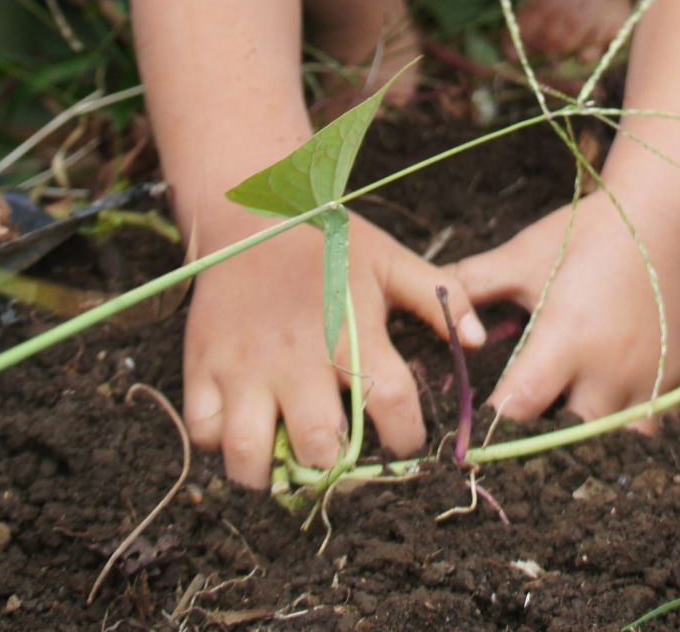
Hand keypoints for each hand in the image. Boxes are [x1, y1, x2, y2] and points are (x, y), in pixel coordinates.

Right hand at [181, 210, 485, 489]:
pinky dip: (221, 443)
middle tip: (339, 457)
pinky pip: (205, 433)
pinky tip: (245, 423)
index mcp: (350, 331)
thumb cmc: (328, 241)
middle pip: (319, 447)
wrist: (251, 209)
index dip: (407, 437)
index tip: (403, 438)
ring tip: (287, 454)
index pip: (392, 405)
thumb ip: (438, 298)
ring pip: (250, 456)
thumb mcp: (390, 260)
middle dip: (335, 467)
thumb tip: (477, 341)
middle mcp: (297, 356)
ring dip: (271, 470)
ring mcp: (244, 365)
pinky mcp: (201, 366)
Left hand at [456, 191, 679, 428]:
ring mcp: (649, 378)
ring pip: (614, 446)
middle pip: (567, 440)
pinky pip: (649, 432)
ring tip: (566, 420)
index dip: (495, 425)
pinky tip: (605, 412)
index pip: (522, 407)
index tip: (477, 429)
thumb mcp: (522, 256)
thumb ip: (471, 284)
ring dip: (588, 443)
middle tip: (520, 431)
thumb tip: (426, 303)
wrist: (658, 220)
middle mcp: (610, 366)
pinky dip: (625, 434)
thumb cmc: (582, 236)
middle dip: (540, 442)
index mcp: (566, 334)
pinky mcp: (675, 383)